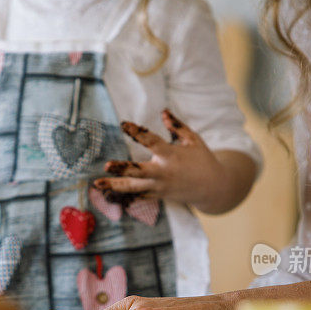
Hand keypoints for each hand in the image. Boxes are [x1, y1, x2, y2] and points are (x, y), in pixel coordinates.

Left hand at [94, 109, 251, 213]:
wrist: (213, 188)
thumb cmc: (202, 159)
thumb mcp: (193, 139)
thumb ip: (177, 126)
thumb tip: (163, 112)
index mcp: (172, 155)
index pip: (151, 141)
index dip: (137, 132)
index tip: (123, 124)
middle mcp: (163, 172)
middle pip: (139, 171)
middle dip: (122, 169)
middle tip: (106, 166)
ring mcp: (160, 186)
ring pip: (134, 188)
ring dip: (114, 186)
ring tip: (97, 184)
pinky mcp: (158, 196)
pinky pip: (138, 197)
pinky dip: (124, 197)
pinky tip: (107, 196)